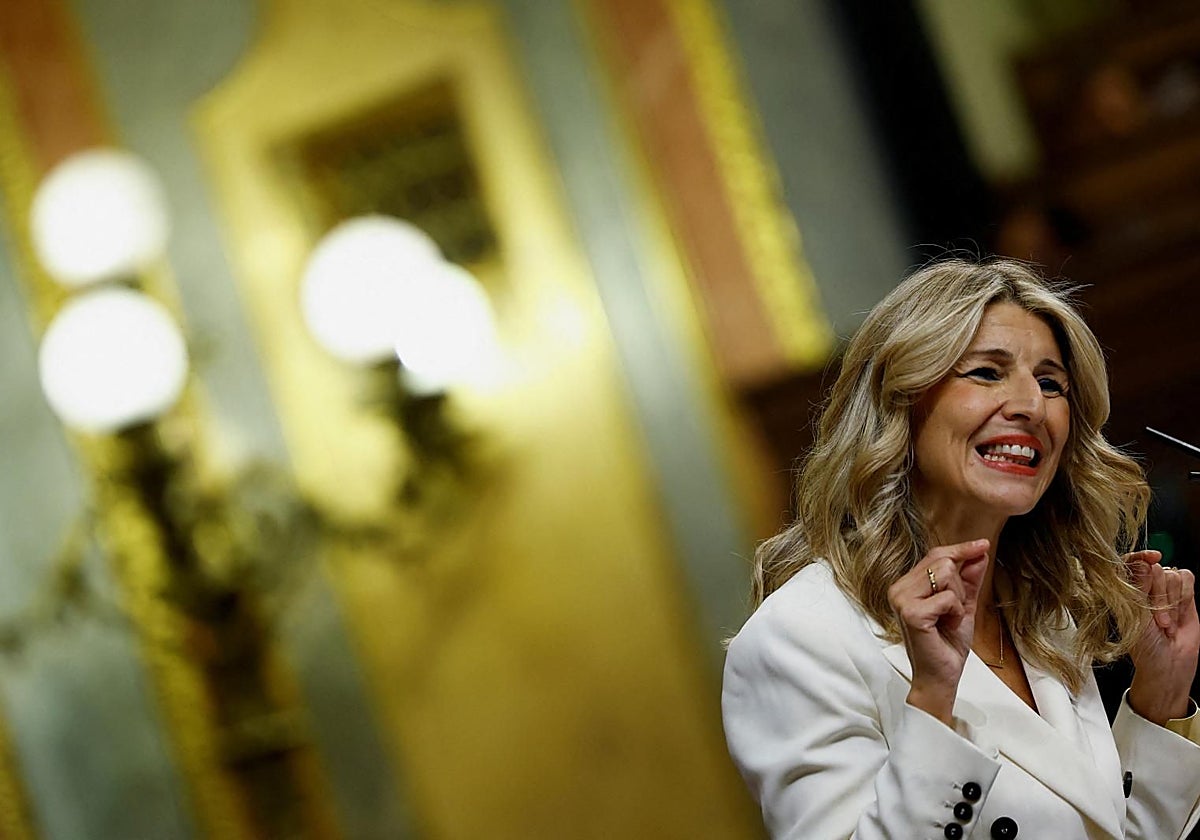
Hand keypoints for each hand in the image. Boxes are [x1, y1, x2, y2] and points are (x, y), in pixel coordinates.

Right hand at [888, 539, 989, 725]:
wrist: (941, 676)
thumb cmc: (947, 644)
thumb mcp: (963, 605)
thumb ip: (969, 578)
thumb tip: (980, 552)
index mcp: (907, 585)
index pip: (935, 555)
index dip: (961, 549)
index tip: (983, 544)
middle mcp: (899, 589)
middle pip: (942, 561)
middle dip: (960, 586)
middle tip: (955, 612)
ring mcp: (902, 600)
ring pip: (946, 575)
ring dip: (958, 599)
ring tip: (949, 619)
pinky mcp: (911, 613)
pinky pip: (948, 597)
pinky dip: (956, 612)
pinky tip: (947, 625)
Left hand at [1127, 550, 1199, 724]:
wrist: (1169, 664)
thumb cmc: (1145, 647)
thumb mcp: (1135, 617)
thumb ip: (1137, 589)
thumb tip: (1142, 564)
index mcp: (1125, 590)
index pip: (1129, 562)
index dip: (1139, 557)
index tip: (1151, 559)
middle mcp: (1144, 587)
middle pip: (1153, 569)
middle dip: (1158, 595)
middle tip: (1157, 620)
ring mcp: (1164, 590)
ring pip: (1171, 574)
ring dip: (1171, 601)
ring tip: (1166, 623)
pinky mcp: (1184, 595)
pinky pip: (1187, 578)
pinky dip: (1185, 595)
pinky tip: (1180, 614)